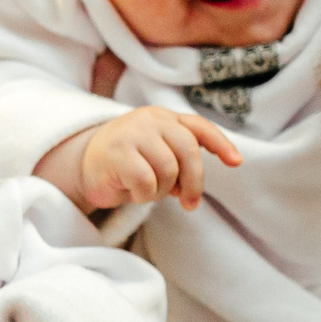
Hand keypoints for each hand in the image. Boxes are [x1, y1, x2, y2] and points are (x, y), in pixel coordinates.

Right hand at [37, 106, 243, 213]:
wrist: (84, 165)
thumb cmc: (128, 163)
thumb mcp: (158, 155)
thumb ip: (179, 161)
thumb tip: (193, 188)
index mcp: (164, 118)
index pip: (198, 127)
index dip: (221, 144)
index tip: (236, 162)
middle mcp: (150, 120)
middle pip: (189, 151)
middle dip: (195, 182)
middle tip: (190, 203)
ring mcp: (132, 134)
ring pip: (168, 169)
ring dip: (162, 190)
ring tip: (149, 192)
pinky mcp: (117, 153)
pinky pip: (146, 181)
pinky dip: (144, 195)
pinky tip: (133, 193)